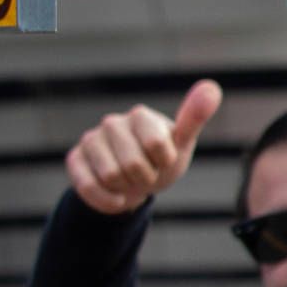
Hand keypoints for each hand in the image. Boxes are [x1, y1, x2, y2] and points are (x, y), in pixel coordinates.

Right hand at [66, 79, 223, 216]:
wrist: (135, 184)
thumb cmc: (162, 160)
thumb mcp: (181, 144)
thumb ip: (194, 118)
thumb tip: (212, 86)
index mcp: (141, 115)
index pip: (156, 145)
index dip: (164, 162)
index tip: (165, 160)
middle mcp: (112, 123)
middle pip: (133, 164)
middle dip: (145, 177)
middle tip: (147, 172)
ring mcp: (91, 140)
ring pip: (110, 176)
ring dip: (126, 187)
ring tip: (129, 179)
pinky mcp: (74, 159)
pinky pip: (89, 187)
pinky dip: (108, 200)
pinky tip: (115, 194)